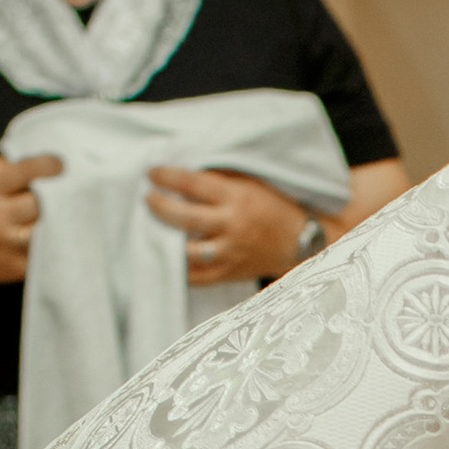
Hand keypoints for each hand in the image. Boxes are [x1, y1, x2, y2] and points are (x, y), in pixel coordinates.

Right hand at [0, 151, 61, 294]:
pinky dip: (51, 244)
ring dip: (58, 221)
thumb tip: (39, 150)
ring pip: (47, 229)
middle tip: (67, 192)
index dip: (48, 165)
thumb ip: (4, 168)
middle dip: (56, 196)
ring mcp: (5, 245)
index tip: (61, 165)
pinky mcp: (15, 267)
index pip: (25, 171)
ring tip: (64, 214)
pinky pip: (44, 253)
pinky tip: (53, 236)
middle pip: (42, 203)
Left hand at [144, 166, 312, 285]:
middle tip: (148, 199)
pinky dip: (176, 268)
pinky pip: (195, 277)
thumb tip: (182, 171)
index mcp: (237, 199)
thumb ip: (219, 177)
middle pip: (185, 218)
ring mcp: (229, 254)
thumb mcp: (250, 183)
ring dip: (162, 240)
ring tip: (150, 229)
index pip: (193, 185)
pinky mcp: (227, 274)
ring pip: (186, 251)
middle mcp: (232, 226)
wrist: (299, 243)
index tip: (152, 173)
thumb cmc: (272, 207)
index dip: (168, 177)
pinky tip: (164, 256)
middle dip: (160, 206)